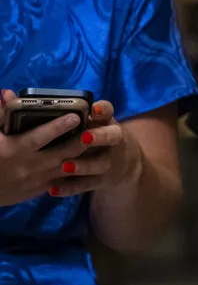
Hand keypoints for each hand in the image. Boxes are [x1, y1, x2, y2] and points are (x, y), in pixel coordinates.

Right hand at [0, 89, 86, 205]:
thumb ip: (0, 115)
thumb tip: (7, 94)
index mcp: (15, 149)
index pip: (40, 137)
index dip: (58, 126)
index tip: (75, 115)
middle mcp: (30, 166)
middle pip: (63, 153)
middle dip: (82, 140)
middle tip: (97, 127)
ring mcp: (37, 180)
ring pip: (69, 168)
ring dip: (85, 156)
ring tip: (100, 141)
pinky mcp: (40, 190)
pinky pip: (65, 182)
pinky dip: (79, 171)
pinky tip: (92, 159)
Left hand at [43, 98, 147, 198]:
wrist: (122, 162)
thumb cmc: (94, 135)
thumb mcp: (89, 121)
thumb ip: (60, 112)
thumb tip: (9, 95)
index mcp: (105, 121)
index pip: (108, 111)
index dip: (102, 110)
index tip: (93, 109)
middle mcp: (112, 139)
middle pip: (112, 136)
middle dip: (99, 137)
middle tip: (84, 137)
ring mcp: (108, 161)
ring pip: (100, 163)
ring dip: (84, 165)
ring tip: (65, 166)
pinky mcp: (101, 180)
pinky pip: (86, 185)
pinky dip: (70, 187)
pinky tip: (53, 189)